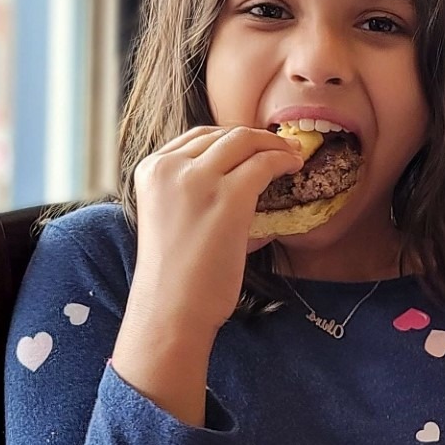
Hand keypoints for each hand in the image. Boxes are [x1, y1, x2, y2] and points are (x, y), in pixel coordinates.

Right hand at [113, 126, 299, 424]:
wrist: (171, 310)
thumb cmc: (176, 276)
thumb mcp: (171, 217)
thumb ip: (193, 191)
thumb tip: (241, 175)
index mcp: (150, 170)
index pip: (198, 138)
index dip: (232, 139)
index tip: (254, 146)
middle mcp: (169, 167)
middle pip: (223, 135)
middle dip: (256, 137)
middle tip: (282, 147)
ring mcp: (197, 179)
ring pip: (245, 141)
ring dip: (274, 144)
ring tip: (292, 155)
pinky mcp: (228, 196)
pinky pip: (263, 163)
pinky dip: (282, 160)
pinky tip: (294, 167)